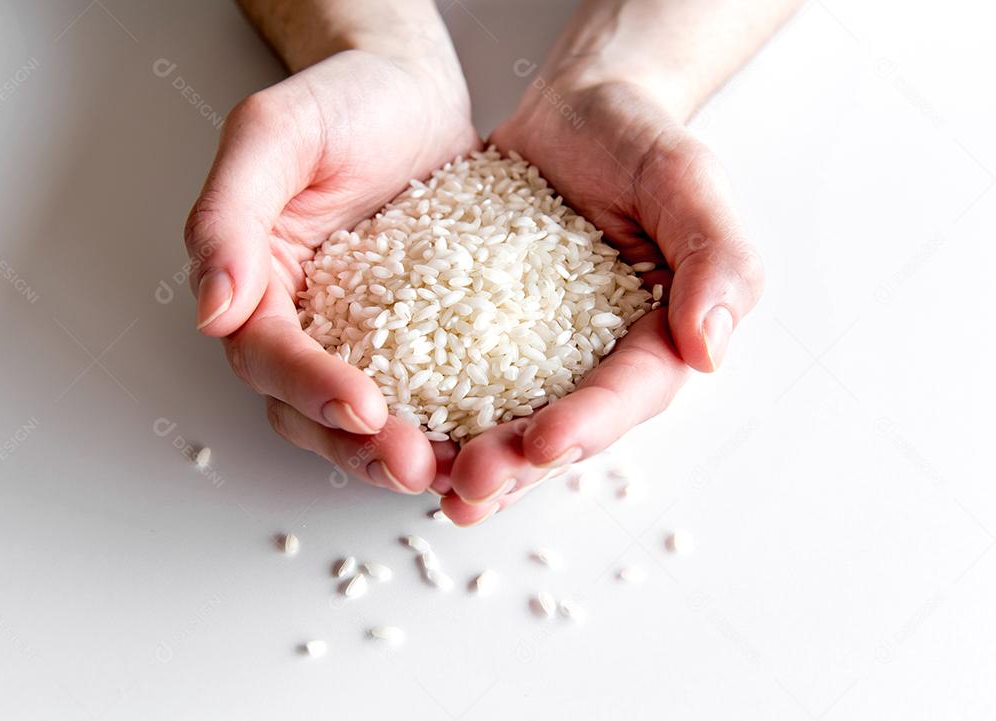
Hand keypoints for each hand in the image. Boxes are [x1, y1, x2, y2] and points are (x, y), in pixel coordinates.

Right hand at [184, 49, 477, 493]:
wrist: (412, 90)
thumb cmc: (343, 99)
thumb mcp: (275, 134)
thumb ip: (229, 216)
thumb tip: (211, 311)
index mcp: (255, 283)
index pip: (268, 354)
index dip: (309, 387)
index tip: (363, 406)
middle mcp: (300, 322)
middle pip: (308, 408)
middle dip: (357, 445)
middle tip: (413, 466)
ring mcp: (357, 337)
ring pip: (360, 419)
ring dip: (398, 453)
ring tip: (453, 472)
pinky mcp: (414, 338)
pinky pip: (424, 392)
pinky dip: (447, 423)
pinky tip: (485, 438)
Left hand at [438, 79, 763, 524]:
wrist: (573, 117)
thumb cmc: (637, 141)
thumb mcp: (686, 179)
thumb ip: (715, 256)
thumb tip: (710, 349)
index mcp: (657, 336)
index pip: (629, 392)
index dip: (591, 423)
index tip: (547, 442)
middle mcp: (597, 361)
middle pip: (563, 426)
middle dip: (519, 462)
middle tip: (470, 483)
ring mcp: (538, 356)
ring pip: (508, 421)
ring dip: (472, 458)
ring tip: (430, 483)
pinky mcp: (486, 337)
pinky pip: (457, 379)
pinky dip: (433, 410)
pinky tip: (396, 431)